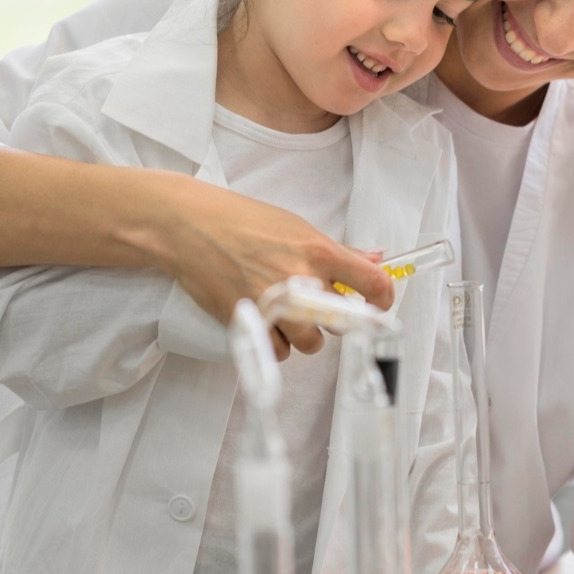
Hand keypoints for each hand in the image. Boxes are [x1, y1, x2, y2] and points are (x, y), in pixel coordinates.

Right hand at [153, 178, 393, 358]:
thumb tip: (378, 259)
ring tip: (289, 314)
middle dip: (336, 318)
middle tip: (318, 304)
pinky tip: (269, 323)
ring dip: (306, 334)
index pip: (373, 285)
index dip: (383, 299)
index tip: (378, 304)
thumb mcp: (298, 227)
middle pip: (343, 322)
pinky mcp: (248, 323)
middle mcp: (300, 280)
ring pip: (312, 343)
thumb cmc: (244, 221)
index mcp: (318, 252)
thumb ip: (340, 250)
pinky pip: (280, 351)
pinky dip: (277, 343)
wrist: (190, 227)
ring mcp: (274, 305)